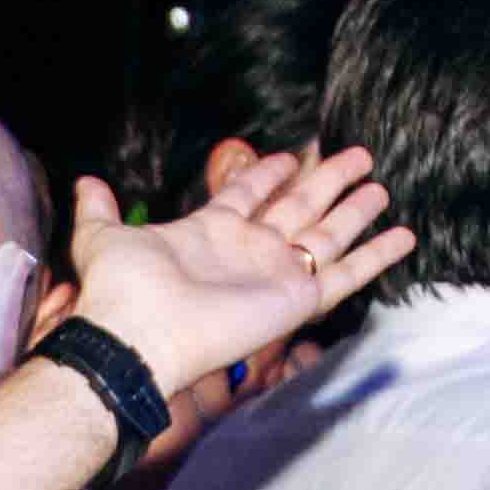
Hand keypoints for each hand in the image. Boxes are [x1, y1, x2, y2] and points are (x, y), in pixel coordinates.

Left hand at [57, 146, 411, 398]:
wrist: (139, 335)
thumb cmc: (122, 290)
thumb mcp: (103, 239)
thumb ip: (97, 211)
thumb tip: (85, 183)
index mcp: (209, 232)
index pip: (247, 195)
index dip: (266, 173)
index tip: (290, 154)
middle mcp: (248, 252)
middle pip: (298, 207)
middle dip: (326, 180)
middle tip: (356, 155)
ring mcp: (276, 276)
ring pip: (328, 235)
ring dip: (355, 210)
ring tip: (380, 184)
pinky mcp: (297, 299)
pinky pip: (346, 274)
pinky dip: (377, 256)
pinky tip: (404, 235)